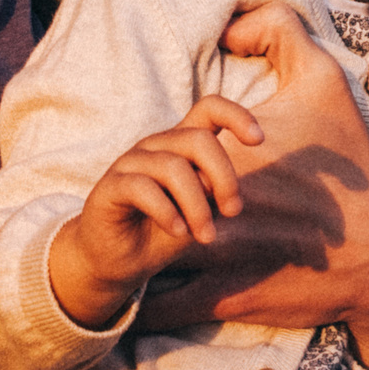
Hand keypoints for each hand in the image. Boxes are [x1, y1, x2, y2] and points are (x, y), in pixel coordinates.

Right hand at [48, 96, 263, 329]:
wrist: (120, 261)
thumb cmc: (164, 231)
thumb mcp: (201, 211)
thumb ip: (214, 191)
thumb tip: (221, 184)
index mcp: (182, 144)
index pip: (209, 108)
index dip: (237, 115)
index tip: (259, 139)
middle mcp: (156, 145)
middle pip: (199, 139)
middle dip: (224, 177)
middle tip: (232, 212)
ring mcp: (130, 162)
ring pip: (173, 167)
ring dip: (197, 206)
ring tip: (205, 236)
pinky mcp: (110, 186)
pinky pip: (144, 188)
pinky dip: (167, 212)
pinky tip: (178, 232)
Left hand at [135, 3, 368, 369]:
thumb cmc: (352, 164)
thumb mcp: (324, 81)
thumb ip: (279, 33)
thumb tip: (232, 25)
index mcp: (225, 157)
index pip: (164, 152)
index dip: (161, 159)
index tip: (164, 166)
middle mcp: (212, 205)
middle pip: (148, 203)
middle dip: (140, 205)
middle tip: (142, 209)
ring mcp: (216, 256)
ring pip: (144, 258)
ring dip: (133, 255)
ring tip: (132, 251)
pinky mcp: (227, 299)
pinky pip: (164, 305)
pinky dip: (146, 303)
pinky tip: (140, 295)